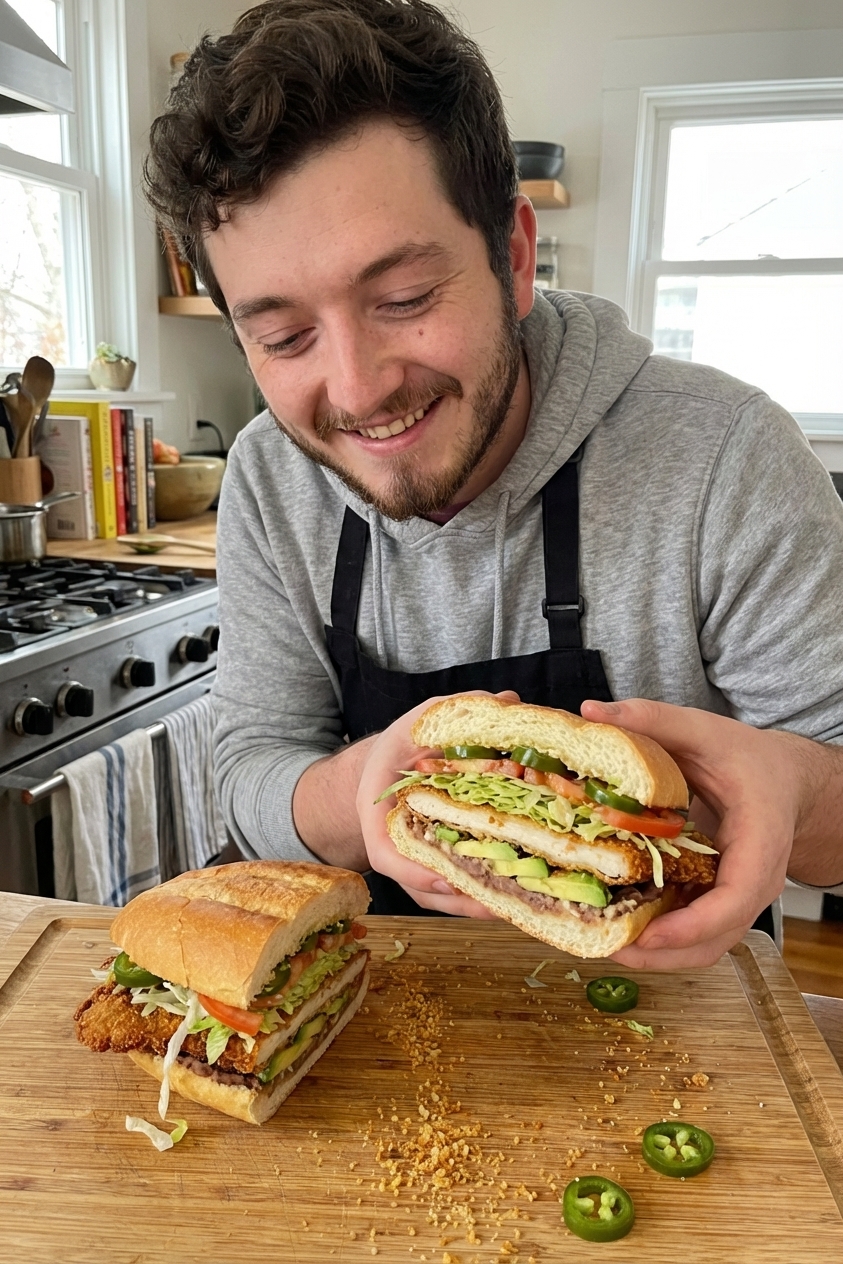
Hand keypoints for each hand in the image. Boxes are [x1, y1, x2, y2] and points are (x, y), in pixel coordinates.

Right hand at [356, 692, 517, 916]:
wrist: (389, 765)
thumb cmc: (405, 744)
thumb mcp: (423, 720)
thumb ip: (459, 711)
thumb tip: (508, 701)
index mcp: (378, 809)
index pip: (384, 852)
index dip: (414, 872)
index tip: (446, 880)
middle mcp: (392, 843)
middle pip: (419, 885)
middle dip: (459, 897)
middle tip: (495, 904)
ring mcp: (412, 860)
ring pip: (440, 895)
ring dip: (477, 904)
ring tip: (516, 908)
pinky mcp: (434, 866)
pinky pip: (455, 889)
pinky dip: (484, 896)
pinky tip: (521, 898)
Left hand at [580, 697, 801, 968]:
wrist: (784, 780)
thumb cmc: (749, 759)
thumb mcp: (705, 731)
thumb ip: (653, 719)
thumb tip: (593, 710)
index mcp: (760, 843)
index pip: (734, 899)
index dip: (692, 924)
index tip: (648, 933)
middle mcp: (753, 883)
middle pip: (714, 940)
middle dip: (661, 952)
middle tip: (605, 945)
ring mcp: (737, 899)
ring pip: (702, 947)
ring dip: (655, 953)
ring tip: (600, 941)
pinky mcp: (718, 902)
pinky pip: (693, 934)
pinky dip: (658, 937)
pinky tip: (615, 924)